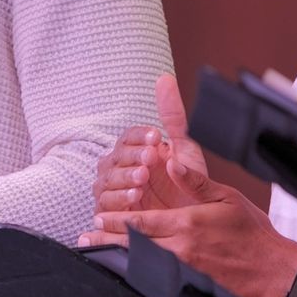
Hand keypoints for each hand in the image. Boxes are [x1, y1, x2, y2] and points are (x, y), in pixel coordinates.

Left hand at [79, 79, 296, 296]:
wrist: (273, 270)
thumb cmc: (253, 231)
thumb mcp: (227, 197)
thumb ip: (196, 181)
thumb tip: (172, 162)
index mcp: (188, 223)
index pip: (142, 221)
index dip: (118, 219)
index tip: (99, 217)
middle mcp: (182, 249)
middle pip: (135, 245)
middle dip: (109, 240)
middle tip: (87, 238)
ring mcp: (185, 270)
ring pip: (143, 263)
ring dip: (120, 258)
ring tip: (100, 255)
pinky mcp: (191, 285)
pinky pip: (159, 279)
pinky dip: (140, 273)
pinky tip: (129, 272)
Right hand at [92, 73, 207, 212]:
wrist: (192, 218)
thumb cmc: (185, 183)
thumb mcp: (184, 147)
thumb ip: (173, 115)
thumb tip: (164, 79)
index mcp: (135, 150)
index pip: (127, 137)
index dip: (139, 136)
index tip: (156, 137)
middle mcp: (119, 168)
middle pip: (114, 158)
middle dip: (132, 158)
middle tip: (150, 159)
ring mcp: (113, 191)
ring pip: (106, 181)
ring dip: (124, 179)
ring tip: (142, 180)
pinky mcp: (110, 214)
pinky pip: (104, 206)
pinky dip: (117, 200)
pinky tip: (134, 198)